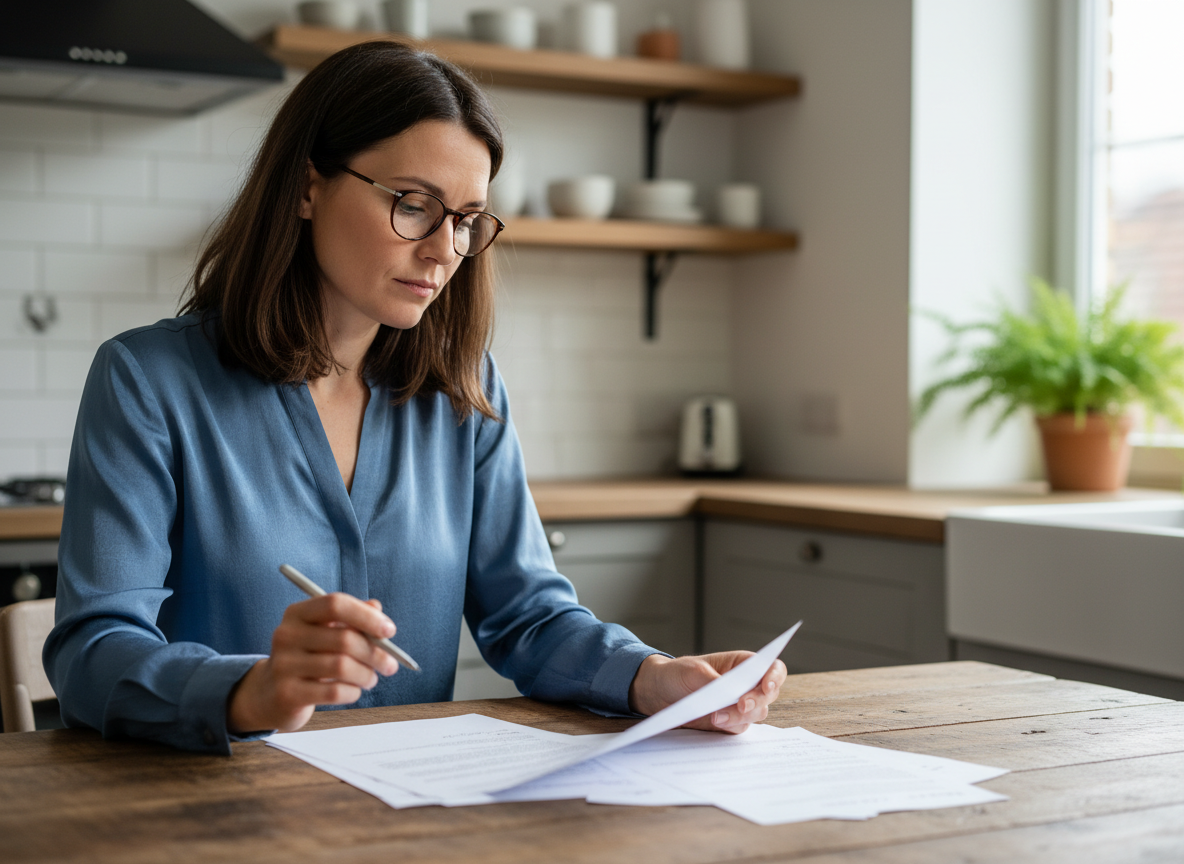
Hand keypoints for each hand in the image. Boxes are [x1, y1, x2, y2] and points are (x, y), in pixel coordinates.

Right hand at [227, 593, 399, 733]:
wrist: (271, 693)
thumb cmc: (309, 657)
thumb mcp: (326, 632)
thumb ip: (352, 617)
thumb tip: (376, 609)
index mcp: (297, 613)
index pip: (335, 604)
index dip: (367, 616)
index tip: (390, 631)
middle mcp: (286, 635)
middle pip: (344, 638)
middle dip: (376, 653)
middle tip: (390, 664)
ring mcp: (284, 665)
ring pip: (342, 667)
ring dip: (367, 674)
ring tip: (371, 678)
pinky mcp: (287, 693)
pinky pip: (334, 692)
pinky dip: (353, 692)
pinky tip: (353, 691)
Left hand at [627, 652, 786, 734]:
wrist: (658, 693)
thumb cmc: (678, 673)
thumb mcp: (694, 671)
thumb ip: (715, 682)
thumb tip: (732, 696)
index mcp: (743, 664)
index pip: (772, 669)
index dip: (775, 677)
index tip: (767, 686)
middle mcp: (746, 685)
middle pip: (767, 696)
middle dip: (757, 701)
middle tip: (741, 706)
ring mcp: (739, 705)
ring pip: (756, 714)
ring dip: (740, 716)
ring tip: (716, 716)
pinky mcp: (729, 723)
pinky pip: (739, 728)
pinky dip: (731, 727)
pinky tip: (716, 723)